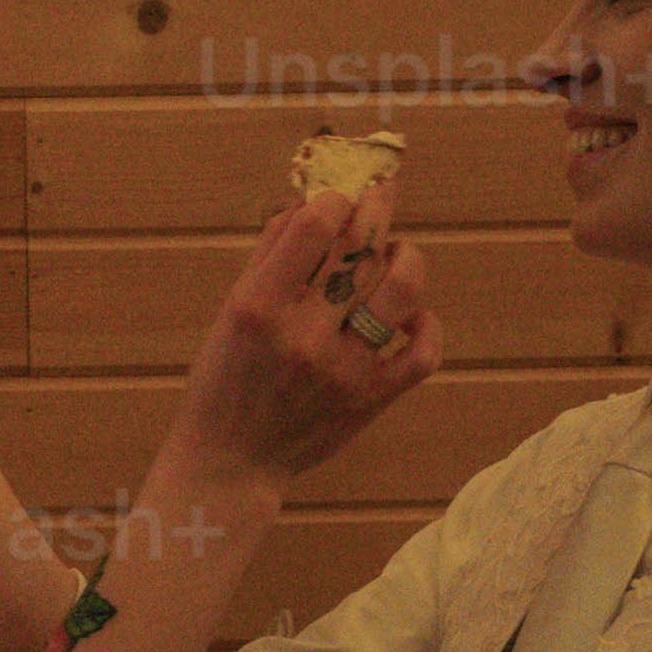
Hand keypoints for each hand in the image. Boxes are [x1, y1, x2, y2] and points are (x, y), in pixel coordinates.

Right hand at [162, 179, 442, 489]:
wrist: (232, 462)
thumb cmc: (225, 377)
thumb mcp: (230, 310)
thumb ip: (270, 253)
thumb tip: (312, 198)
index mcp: (258, 307)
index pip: (315, 227)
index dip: (336, 198)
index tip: (339, 193)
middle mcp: (303, 336)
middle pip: (362, 250)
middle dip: (378, 206)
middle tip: (382, 188)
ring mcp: (343, 370)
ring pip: (403, 290)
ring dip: (408, 257)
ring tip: (399, 252)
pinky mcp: (372, 399)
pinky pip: (424, 351)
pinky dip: (426, 323)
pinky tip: (411, 314)